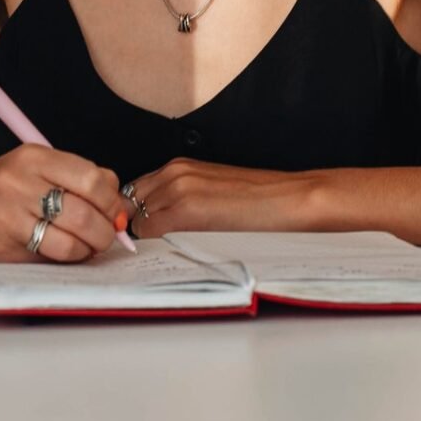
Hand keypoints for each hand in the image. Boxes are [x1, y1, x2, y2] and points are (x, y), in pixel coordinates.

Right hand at [0, 145, 130, 262]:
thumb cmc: (0, 188)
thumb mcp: (36, 168)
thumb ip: (78, 179)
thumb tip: (120, 207)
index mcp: (33, 157)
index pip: (90, 178)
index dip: (112, 202)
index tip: (117, 214)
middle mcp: (19, 182)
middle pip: (84, 212)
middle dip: (105, 231)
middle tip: (108, 237)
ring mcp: (7, 215)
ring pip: (69, 242)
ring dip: (88, 250)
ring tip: (88, 248)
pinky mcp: (0, 245)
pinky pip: (47, 258)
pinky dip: (66, 259)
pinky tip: (65, 254)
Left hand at [127, 160, 314, 237]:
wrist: (291, 200)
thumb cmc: (260, 202)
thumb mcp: (212, 193)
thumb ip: (181, 201)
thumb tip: (157, 225)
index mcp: (179, 167)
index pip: (134, 193)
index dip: (136, 216)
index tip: (145, 234)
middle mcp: (173, 173)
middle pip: (130, 205)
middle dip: (137, 227)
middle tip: (154, 247)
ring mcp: (177, 189)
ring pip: (138, 221)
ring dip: (147, 238)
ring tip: (168, 252)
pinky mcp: (186, 210)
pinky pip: (150, 233)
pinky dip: (154, 246)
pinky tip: (174, 253)